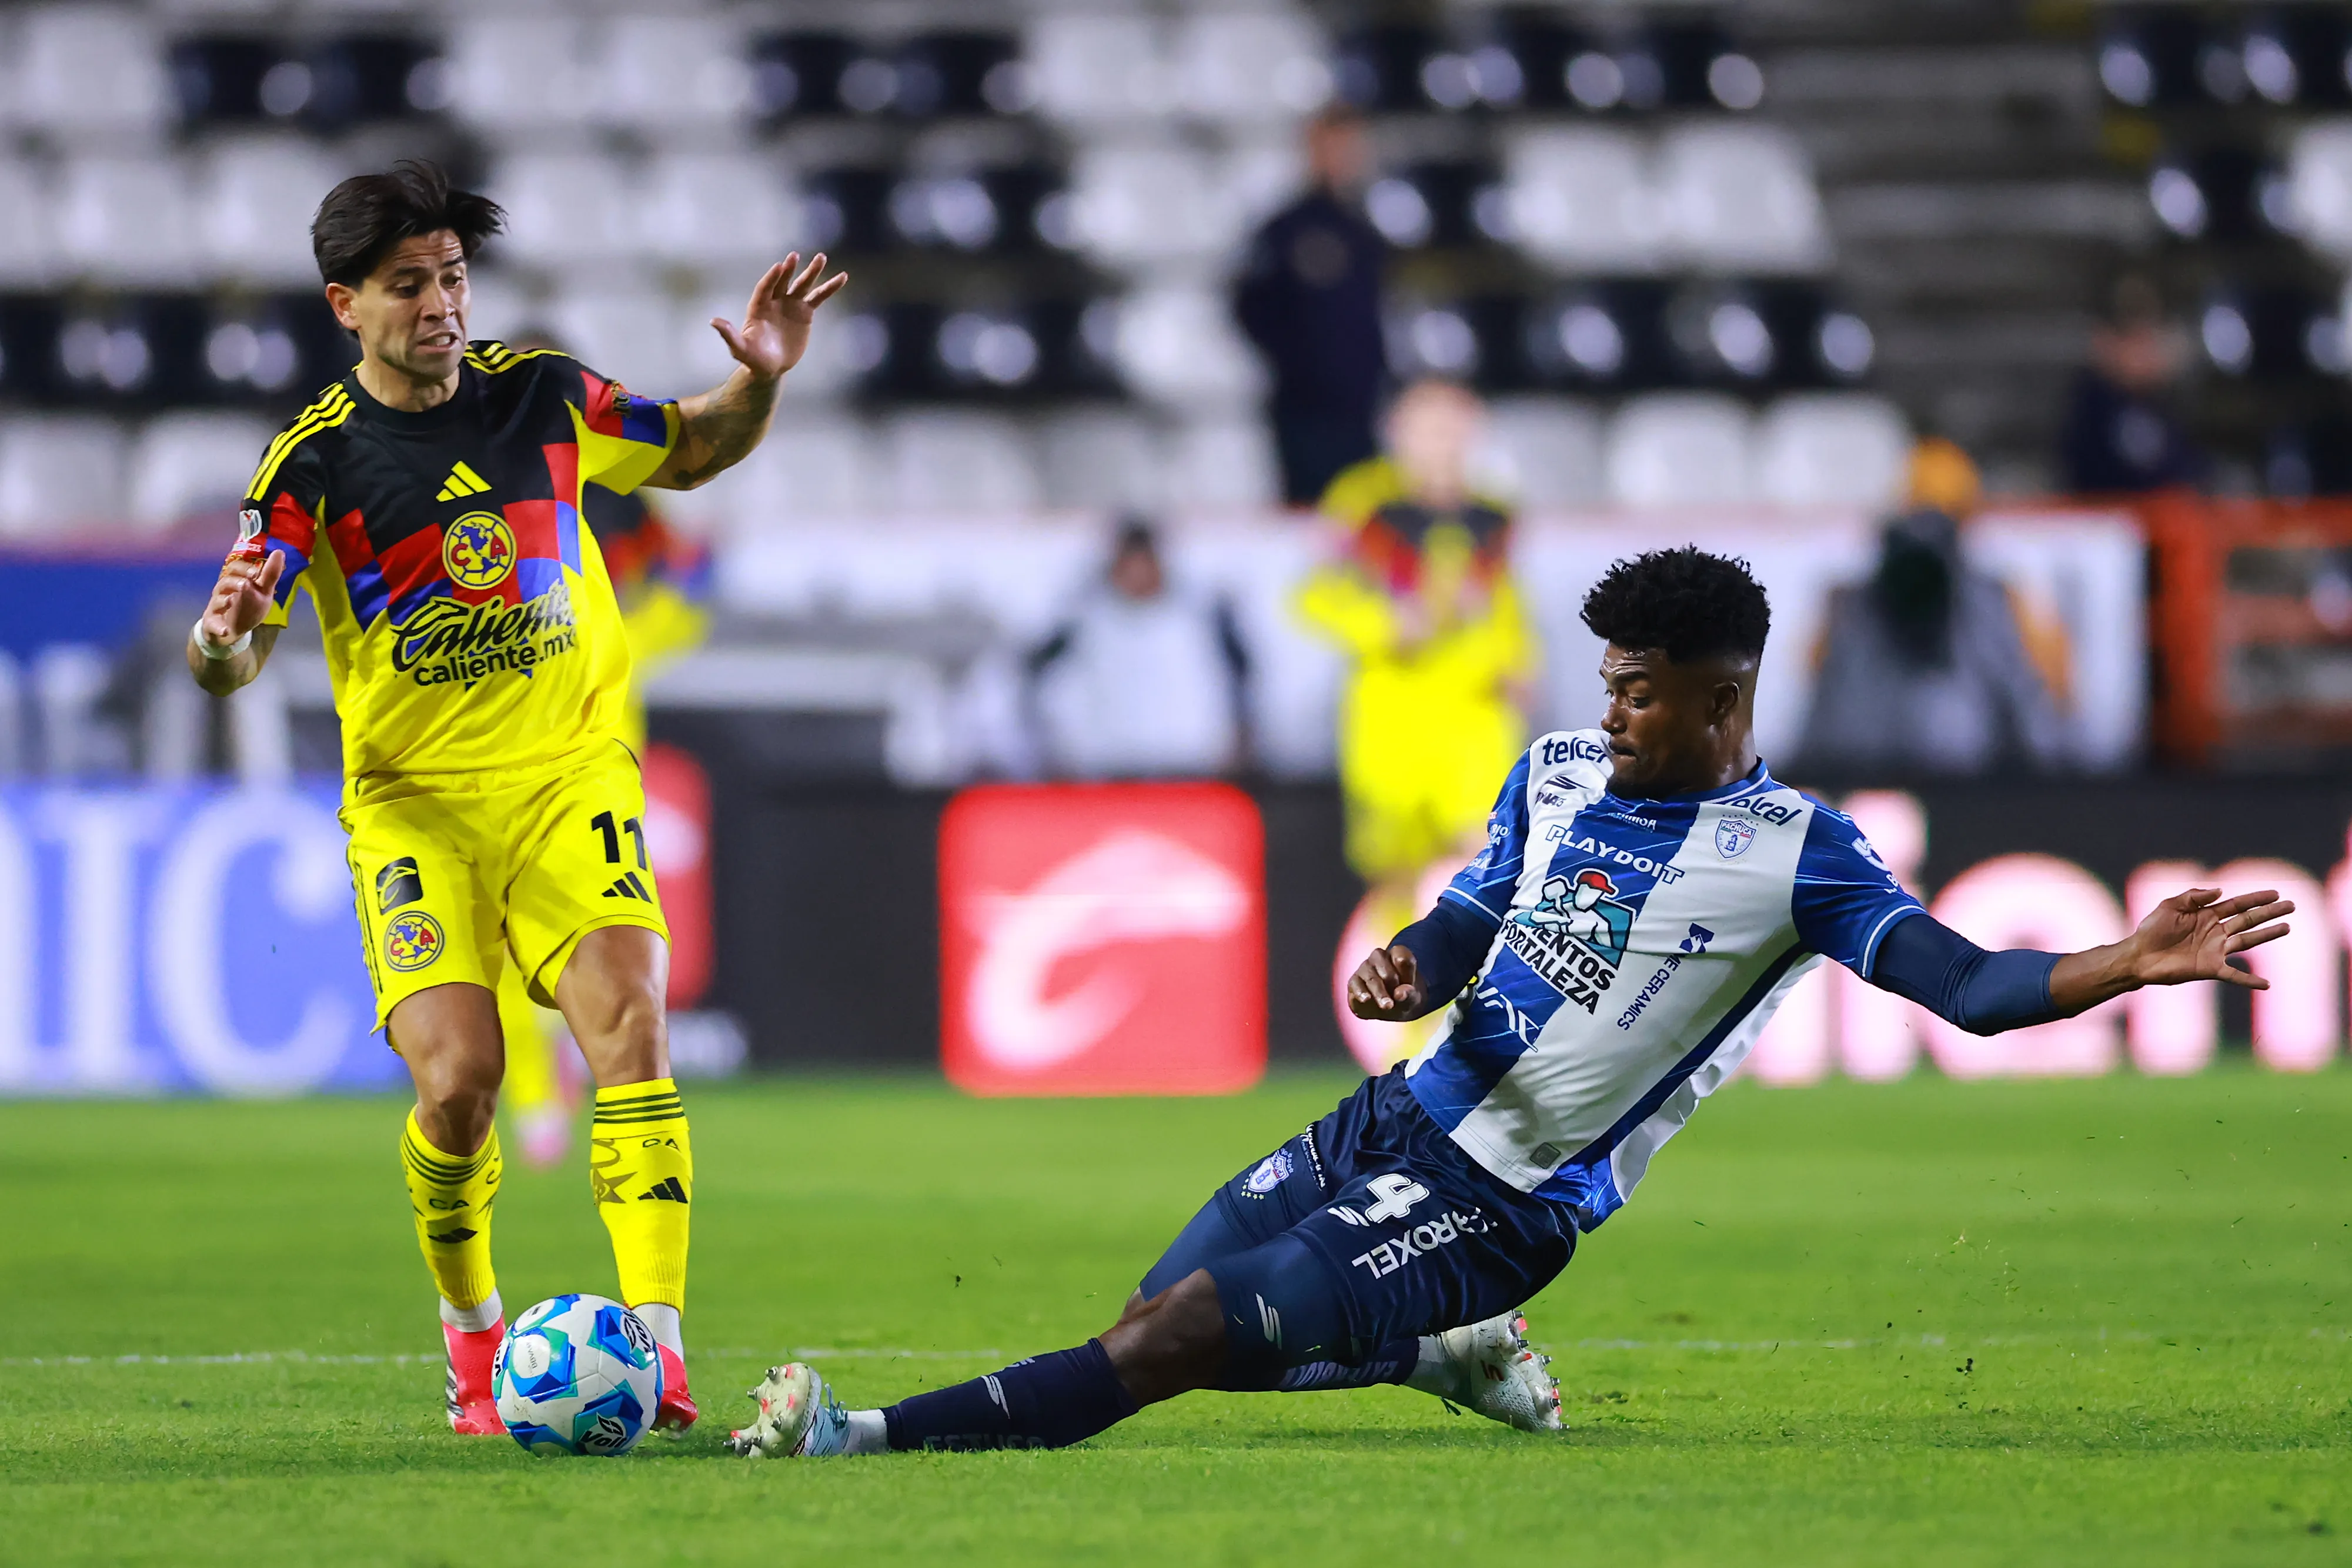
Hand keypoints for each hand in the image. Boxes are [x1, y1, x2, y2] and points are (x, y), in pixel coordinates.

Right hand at [199, 550, 283, 646]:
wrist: (233, 630)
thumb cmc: (248, 607)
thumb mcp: (262, 592)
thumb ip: (270, 575)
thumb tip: (279, 552)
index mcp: (236, 581)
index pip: (235, 568)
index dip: (244, 568)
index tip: (256, 573)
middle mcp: (224, 592)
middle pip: (223, 581)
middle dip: (233, 581)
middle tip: (245, 584)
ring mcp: (217, 608)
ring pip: (216, 600)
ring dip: (224, 600)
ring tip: (232, 600)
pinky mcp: (212, 624)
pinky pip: (212, 625)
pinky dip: (219, 628)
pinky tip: (226, 630)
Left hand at [709, 252, 848, 381]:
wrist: (771, 366)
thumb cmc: (753, 358)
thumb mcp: (740, 349)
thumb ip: (729, 335)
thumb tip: (713, 321)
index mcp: (758, 307)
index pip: (765, 288)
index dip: (771, 278)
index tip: (779, 267)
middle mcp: (775, 301)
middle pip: (783, 281)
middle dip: (789, 269)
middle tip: (794, 256)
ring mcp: (791, 304)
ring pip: (802, 284)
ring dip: (812, 271)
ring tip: (821, 257)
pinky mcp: (805, 312)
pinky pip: (819, 297)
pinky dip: (830, 287)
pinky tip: (842, 277)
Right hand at [1347, 944, 1423, 1019]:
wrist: (1391, 1008)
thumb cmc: (1404, 996)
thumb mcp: (1413, 998)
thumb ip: (1409, 994)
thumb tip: (1399, 994)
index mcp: (1397, 954)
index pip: (1402, 957)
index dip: (1407, 975)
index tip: (1410, 988)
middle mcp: (1379, 957)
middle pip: (1386, 969)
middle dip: (1391, 985)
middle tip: (1395, 1002)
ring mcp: (1365, 967)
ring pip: (1371, 977)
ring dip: (1379, 993)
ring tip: (1386, 1006)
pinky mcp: (1354, 980)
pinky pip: (1355, 983)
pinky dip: (1360, 992)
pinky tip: (1366, 999)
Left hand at [2126, 886, 2294, 990]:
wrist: (2138, 956)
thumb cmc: (2151, 930)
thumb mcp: (2170, 906)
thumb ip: (2194, 896)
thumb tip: (2221, 890)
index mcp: (2206, 915)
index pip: (2237, 904)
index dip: (2256, 898)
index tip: (2275, 893)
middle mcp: (2215, 932)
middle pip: (2248, 920)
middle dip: (2269, 912)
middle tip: (2291, 905)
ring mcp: (2215, 950)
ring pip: (2248, 941)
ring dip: (2268, 935)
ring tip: (2287, 927)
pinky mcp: (2210, 968)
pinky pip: (2234, 975)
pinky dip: (2250, 980)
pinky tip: (2266, 984)